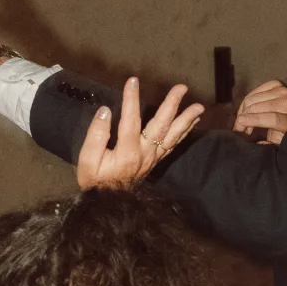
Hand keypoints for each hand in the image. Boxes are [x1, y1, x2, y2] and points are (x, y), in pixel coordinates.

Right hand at [76, 77, 204, 189]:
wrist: (109, 204)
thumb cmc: (96, 181)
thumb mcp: (88, 161)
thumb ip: (96, 135)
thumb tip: (105, 111)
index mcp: (127, 152)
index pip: (131, 121)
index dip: (131, 100)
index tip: (132, 81)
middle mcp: (145, 153)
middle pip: (161, 126)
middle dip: (172, 105)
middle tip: (182, 88)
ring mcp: (153, 158)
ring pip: (173, 136)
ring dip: (186, 120)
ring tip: (199, 106)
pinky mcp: (156, 161)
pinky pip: (173, 144)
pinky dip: (184, 132)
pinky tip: (192, 122)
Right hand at [233, 79, 286, 144]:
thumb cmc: (286, 132)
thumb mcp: (278, 142)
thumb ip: (267, 143)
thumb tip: (254, 141)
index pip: (271, 118)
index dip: (253, 120)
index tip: (240, 123)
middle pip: (259, 107)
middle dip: (244, 116)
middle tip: (238, 127)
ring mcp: (283, 91)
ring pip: (254, 98)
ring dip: (244, 109)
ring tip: (243, 120)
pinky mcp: (277, 84)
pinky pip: (255, 91)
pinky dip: (248, 99)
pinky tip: (247, 109)